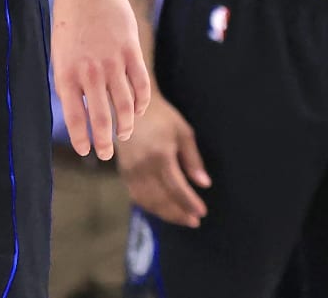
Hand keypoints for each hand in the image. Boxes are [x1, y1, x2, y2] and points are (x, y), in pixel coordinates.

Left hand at [52, 0, 150, 159]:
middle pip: (101, 118)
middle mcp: (89, 72)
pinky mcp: (130, 51)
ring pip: (125, 106)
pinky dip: (141, 103)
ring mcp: (112, 62)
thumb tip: (77, 109)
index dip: (82, 139)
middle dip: (105, 141)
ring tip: (124, 134)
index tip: (86, 151)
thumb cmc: (68, 19)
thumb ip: (68, 80)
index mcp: (65, 73)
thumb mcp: (59, 52)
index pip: (75, 117)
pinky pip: (141, 85)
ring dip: (126, 125)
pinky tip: (139, 111)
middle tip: (107, 153)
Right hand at [118, 94, 209, 227]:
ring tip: (182, 218)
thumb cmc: (161, 117)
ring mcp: (130, 170)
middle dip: (179, 214)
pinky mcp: (123, 172)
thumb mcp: (183, 133)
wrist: (128, 106)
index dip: (190, 203)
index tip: (202, 213)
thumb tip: (204, 184)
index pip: (177, 188)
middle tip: (194, 221)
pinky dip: (151, 206)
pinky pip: (136, 196)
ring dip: (165, 214)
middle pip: (161, 199)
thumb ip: (193, 160)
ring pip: (148, 201)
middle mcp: (142, 166)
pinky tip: (163, 208)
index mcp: (160, 155)